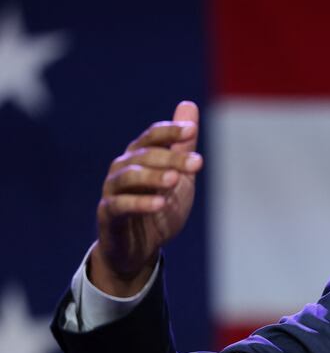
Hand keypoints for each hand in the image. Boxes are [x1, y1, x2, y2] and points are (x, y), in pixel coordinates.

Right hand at [89, 101, 202, 295]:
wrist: (140, 247)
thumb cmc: (159, 207)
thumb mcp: (178, 175)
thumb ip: (182, 144)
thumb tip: (189, 104)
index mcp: (139, 156)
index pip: (152, 137)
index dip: (170, 132)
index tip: (191, 131)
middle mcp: (122, 168)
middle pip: (145, 156)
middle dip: (172, 158)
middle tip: (197, 163)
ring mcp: (112, 191)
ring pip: (130, 177)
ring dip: (153, 176)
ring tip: (175, 180)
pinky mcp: (108, 214)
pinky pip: (121, 205)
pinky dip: (140, 203)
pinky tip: (160, 203)